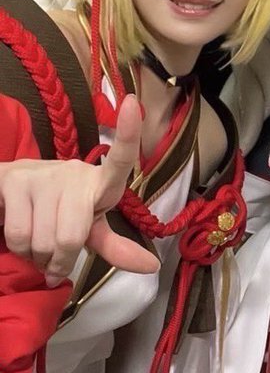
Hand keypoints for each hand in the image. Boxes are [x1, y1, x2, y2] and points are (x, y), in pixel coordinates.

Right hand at [0, 96, 159, 286]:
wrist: (14, 194)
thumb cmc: (62, 210)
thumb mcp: (91, 228)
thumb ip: (116, 247)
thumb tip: (152, 267)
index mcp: (101, 181)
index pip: (120, 159)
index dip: (129, 134)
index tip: (133, 105)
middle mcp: (73, 171)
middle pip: (71, 237)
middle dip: (61, 262)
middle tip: (56, 260)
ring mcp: (41, 173)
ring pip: (41, 241)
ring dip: (38, 258)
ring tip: (39, 247)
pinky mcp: (11, 179)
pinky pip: (18, 234)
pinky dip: (21, 251)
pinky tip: (23, 240)